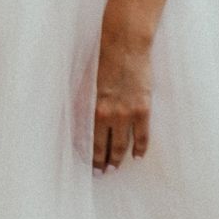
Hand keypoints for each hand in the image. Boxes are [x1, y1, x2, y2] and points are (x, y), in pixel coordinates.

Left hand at [91, 19, 152, 171]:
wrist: (125, 46)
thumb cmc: (102, 60)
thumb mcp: (84, 83)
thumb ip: (81, 104)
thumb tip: (75, 122)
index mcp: (91, 110)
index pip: (88, 141)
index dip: (88, 156)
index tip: (88, 165)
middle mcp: (107, 116)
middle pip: (104, 147)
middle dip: (102, 162)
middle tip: (102, 172)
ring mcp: (126, 114)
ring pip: (121, 145)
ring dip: (118, 159)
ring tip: (115, 167)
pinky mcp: (142, 109)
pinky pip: (142, 136)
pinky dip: (140, 148)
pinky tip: (137, 155)